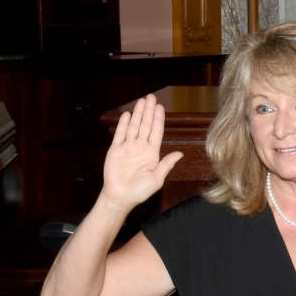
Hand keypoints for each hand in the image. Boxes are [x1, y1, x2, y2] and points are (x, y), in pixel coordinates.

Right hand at [101, 95, 181, 210]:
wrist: (120, 197)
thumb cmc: (140, 191)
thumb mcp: (157, 178)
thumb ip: (167, 164)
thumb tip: (180, 153)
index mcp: (152, 154)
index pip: (156, 132)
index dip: (158, 120)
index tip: (160, 107)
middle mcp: (140, 148)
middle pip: (145, 125)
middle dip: (149, 112)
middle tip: (151, 97)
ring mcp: (127, 147)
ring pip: (133, 126)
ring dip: (138, 114)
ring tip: (141, 101)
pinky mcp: (115, 150)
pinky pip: (120, 134)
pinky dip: (123, 124)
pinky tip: (127, 114)